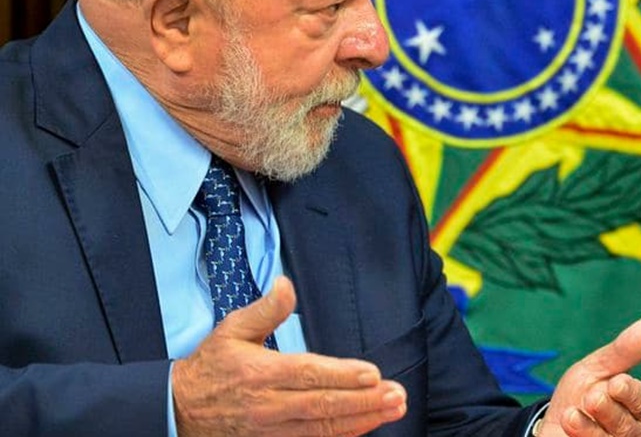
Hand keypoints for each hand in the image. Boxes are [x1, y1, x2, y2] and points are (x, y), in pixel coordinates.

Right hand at [172, 276, 406, 436]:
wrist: (179, 409)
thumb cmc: (212, 366)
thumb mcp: (232, 329)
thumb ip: (265, 309)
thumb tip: (287, 284)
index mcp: (261, 373)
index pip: (308, 374)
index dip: (342, 375)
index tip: (373, 374)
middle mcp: (268, 404)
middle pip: (323, 405)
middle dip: (364, 401)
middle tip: (397, 394)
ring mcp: (271, 429)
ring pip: (323, 428)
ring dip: (362, 420)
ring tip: (393, 409)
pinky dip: (342, 435)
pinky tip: (366, 426)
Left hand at [538, 315, 640, 436]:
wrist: (548, 426)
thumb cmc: (579, 394)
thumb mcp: (597, 368)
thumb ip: (625, 350)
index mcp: (634, 407)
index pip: (639, 400)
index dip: (629, 392)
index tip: (616, 383)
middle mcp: (628, 432)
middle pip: (626, 425)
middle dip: (608, 411)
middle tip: (592, 398)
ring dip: (589, 430)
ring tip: (571, 415)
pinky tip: (568, 428)